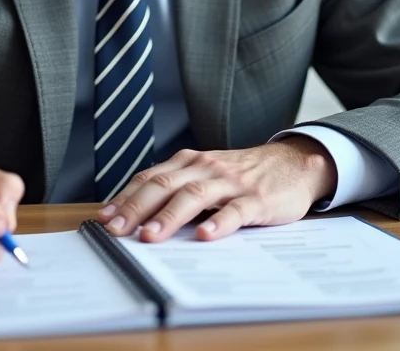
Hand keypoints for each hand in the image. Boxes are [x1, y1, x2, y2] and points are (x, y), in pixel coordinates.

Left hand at [96, 136, 337, 242]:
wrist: (294, 164)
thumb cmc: (243, 176)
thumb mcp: (207, 176)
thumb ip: (178, 189)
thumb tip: (137, 216)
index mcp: (190, 163)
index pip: (150, 178)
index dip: (126, 197)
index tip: (105, 218)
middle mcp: (206, 168)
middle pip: (165, 184)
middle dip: (137, 208)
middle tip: (117, 230)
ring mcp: (232, 183)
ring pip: (194, 196)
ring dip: (169, 216)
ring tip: (151, 237)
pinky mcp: (257, 199)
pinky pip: (236, 211)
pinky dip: (219, 222)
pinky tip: (206, 236)